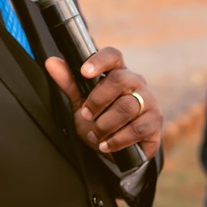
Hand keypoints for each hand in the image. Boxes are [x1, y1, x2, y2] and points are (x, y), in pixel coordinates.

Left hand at [44, 47, 162, 161]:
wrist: (119, 151)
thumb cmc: (101, 120)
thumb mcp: (82, 103)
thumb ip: (69, 83)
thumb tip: (51, 62)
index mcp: (118, 72)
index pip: (113, 56)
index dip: (99, 61)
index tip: (84, 72)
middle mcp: (136, 83)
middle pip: (119, 80)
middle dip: (97, 100)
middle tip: (86, 115)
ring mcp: (149, 102)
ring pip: (127, 106)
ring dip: (105, 124)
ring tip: (96, 134)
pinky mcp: (154, 123)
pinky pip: (136, 129)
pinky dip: (117, 139)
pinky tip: (107, 145)